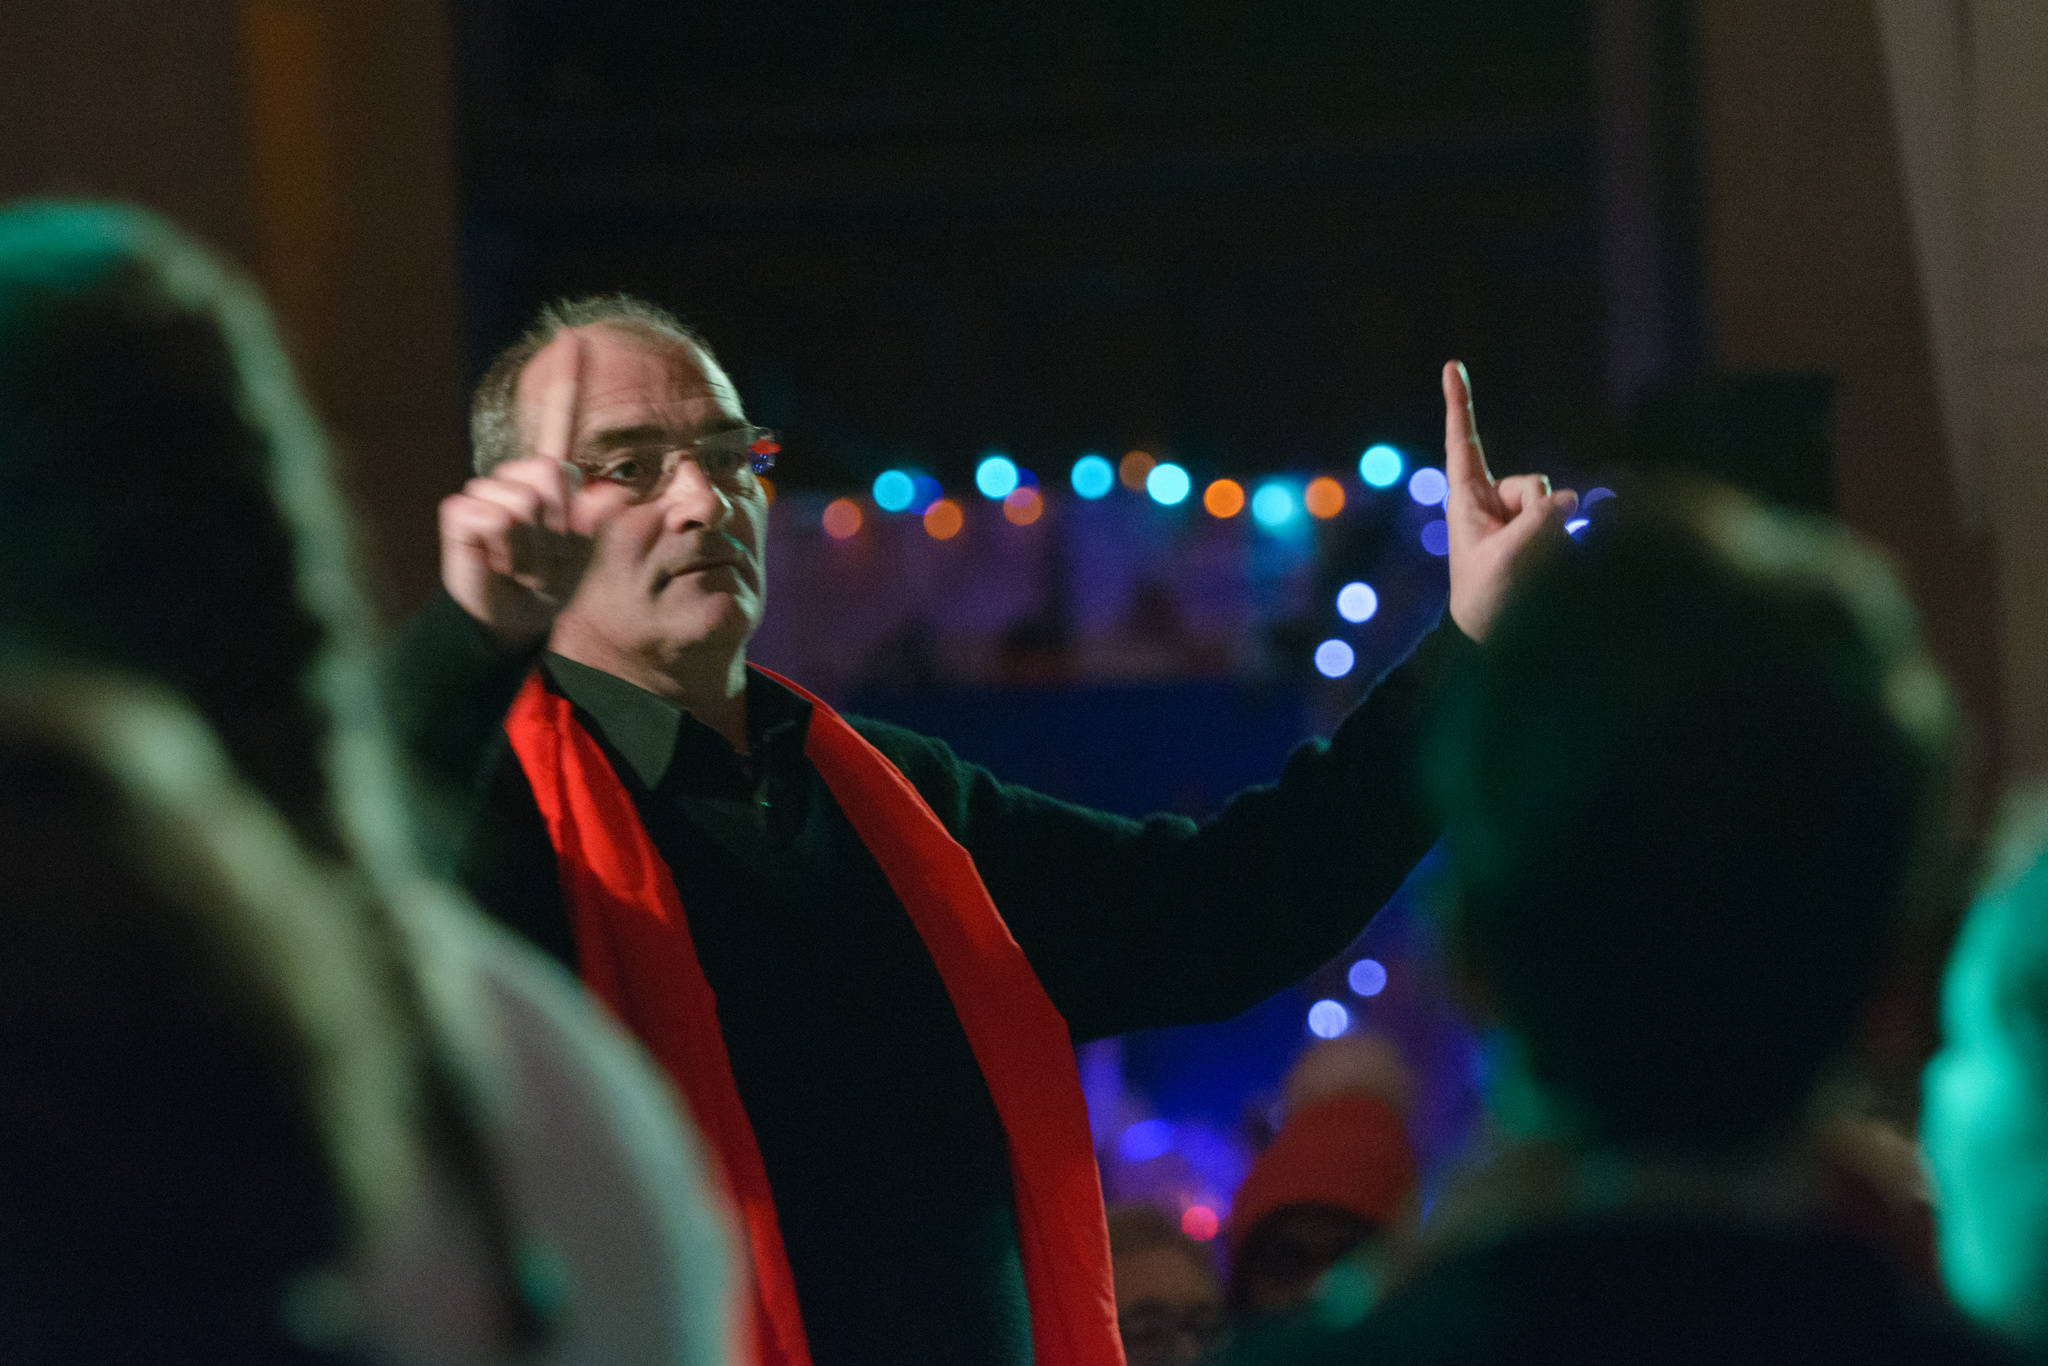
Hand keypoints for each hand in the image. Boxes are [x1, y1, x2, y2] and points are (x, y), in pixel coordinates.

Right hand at [438, 332, 627, 648]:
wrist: (513, 615)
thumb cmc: (548, 581)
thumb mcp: (580, 548)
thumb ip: (592, 516)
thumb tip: (609, 494)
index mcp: (549, 479)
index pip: (560, 421)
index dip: (568, 380)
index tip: (575, 336)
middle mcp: (516, 479)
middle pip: (550, 474)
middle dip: (555, 522)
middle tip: (542, 552)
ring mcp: (485, 493)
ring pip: (523, 503)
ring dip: (530, 545)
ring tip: (520, 561)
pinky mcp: (459, 513)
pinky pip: (493, 520)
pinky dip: (503, 551)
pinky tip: (496, 561)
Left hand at [1442, 360, 1577, 639]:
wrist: (1497, 636)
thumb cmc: (1488, 600)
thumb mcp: (1507, 561)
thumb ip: (1538, 524)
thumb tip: (1570, 499)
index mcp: (1466, 500)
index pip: (1463, 444)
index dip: (1460, 404)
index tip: (1452, 364)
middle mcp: (1496, 501)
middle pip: (1534, 485)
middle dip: (1538, 516)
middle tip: (1520, 560)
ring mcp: (1523, 516)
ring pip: (1558, 506)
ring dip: (1553, 538)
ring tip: (1531, 573)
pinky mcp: (1545, 532)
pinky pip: (1570, 524)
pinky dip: (1567, 545)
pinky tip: (1553, 569)